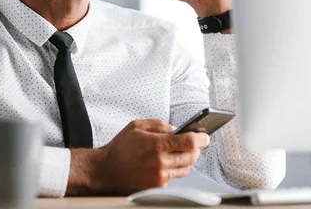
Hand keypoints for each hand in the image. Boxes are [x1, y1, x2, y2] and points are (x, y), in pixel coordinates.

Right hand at [68, 119, 208, 195]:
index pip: (189, 142)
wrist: (106, 170)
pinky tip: (163, 162)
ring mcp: (160, 176)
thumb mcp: (136, 126)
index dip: (201, 138)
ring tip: (175, 152)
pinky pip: (174, 176)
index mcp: (157, 145)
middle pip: (192, 156)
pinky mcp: (158, 186)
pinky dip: (174, 168)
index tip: (204, 136)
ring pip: (186, 168)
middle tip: (191, 142)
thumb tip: (175, 128)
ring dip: (185, 159)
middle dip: (195, 148)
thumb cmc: (119, 148)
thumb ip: (158, 125)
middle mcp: (161, 162)